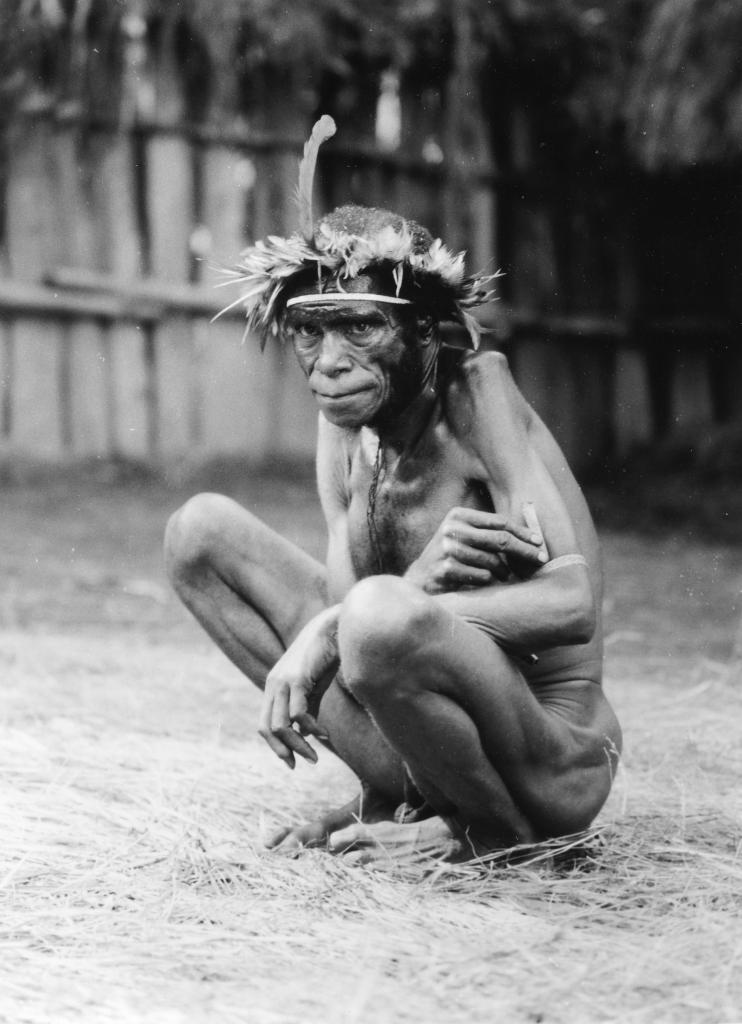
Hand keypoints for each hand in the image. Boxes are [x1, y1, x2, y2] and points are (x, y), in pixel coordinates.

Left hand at [258, 606, 339, 768]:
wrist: (334, 628)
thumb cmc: (325, 656)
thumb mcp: (314, 687)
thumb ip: (308, 709)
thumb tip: (307, 735)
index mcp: (274, 686)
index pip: (265, 724)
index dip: (275, 746)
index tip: (292, 761)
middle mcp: (274, 684)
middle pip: (267, 728)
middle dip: (282, 751)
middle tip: (300, 764)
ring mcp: (283, 681)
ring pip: (280, 725)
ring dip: (297, 746)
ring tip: (315, 756)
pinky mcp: (298, 679)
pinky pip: (298, 714)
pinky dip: (311, 729)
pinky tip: (324, 734)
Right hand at [404, 505, 547, 593]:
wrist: (421, 579)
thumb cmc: (451, 557)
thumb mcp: (465, 536)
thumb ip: (489, 533)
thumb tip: (531, 537)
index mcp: (458, 515)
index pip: (499, 522)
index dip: (523, 532)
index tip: (539, 542)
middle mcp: (451, 529)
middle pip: (500, 540)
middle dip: (525, 550)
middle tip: (541, 560)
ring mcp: (446, 549)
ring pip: (492, 560)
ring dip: (504, 570)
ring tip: (505, 575)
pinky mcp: (445, 570)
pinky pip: (482, 576)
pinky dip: (489, 580)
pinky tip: (487, 581)